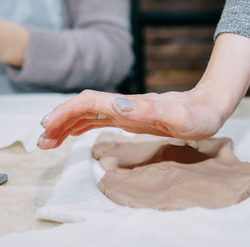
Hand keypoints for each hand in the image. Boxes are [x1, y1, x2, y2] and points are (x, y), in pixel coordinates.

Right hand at [37, 87, 225, 148]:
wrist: (207, 108)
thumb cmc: (197, 114)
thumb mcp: (179, 117)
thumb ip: (152, 110)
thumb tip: (119, 105)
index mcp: (130, 105)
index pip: (89, 102)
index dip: (65, 112)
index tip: (47, 126)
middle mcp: (123, 106)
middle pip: (82, 107)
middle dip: (59, 121)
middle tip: (42, 142)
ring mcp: (126, 111)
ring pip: (87, 114)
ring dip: (66, 125)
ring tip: (49, 142)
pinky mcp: (130, 118)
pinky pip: (99, 120)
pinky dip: (81, 127)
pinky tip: (73, 135)